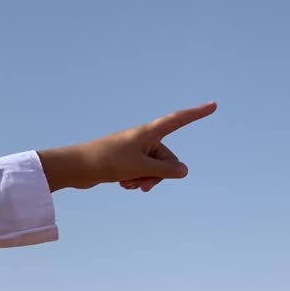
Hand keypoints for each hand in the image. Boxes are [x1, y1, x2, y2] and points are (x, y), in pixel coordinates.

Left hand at [38, 102, 216, 191]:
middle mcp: (143, 139)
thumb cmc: (107, 161)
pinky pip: (141, 173)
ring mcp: (134, 150)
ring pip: (154, 169)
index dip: (196, 114)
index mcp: (148, 132)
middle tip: (143, 185)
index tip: (213, 105)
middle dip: (159, 175)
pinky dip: (135, 181)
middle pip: (167, 158)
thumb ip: (165, 170)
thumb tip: (183, 170)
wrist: (76, 168)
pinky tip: (122, 185)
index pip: (178, 120)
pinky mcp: (125, 161)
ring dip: (146, 180)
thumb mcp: (140, 168)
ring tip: (130, 184)